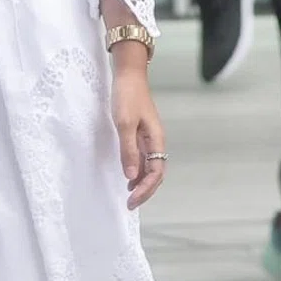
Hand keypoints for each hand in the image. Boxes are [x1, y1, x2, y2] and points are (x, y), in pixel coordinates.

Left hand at [111, 60, 166, 208]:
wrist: (129, 75)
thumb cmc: (127, 97)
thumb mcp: (124, 124)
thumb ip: (128, 151)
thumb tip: (132, 176)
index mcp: (156, 139)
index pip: (156, 172)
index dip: (145, 189)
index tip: (131, 200)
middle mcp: (156, 141)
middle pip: (157, 173)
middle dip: (145, 191)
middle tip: (130, 205)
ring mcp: (150, 138)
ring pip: (151, 167)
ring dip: (142, 183)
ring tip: (130, 196)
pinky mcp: (142, 134)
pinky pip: (144, 159)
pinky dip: (138, 172)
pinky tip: (129, 177)